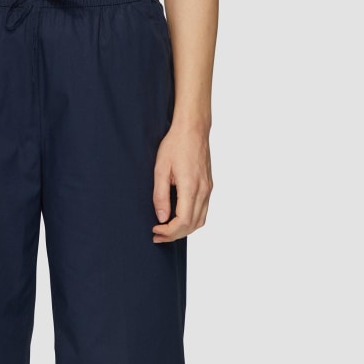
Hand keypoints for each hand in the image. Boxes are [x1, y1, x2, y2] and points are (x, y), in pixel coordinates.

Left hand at [152, 124, 212, 241]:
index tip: (155, 230)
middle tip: (157, 235)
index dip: (169, 232)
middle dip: (174, 235)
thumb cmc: (175, 144)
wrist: (193, 128)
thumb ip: (160, 195)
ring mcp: (208, 189)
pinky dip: (192, 220)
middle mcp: (203, 191)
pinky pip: (203, 210)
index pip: (183, 221)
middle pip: (192, 225)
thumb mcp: (161, 168)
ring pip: (200, 220)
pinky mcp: (209, 185)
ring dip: (184, 230)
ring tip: (166, 230)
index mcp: (191, 187)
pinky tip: (179, 217)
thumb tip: (161, 218)